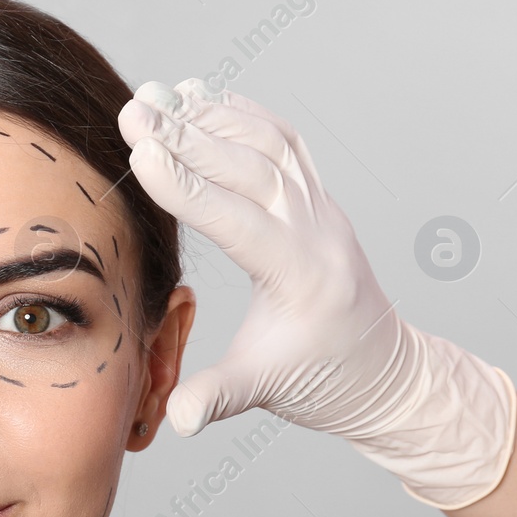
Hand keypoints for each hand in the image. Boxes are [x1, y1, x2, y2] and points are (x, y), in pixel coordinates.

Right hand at [115, 79, 516, 509]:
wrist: (383, 373)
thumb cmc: (323, 382)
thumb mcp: (264, 392)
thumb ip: (215, 399)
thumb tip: (176, 421)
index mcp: (303, 276)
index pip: (237, 219)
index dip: (186, 185)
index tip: (141, 151)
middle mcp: (319, 231)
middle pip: (250, 167)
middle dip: (188, 134)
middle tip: (133, 108)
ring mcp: (322, 210)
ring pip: (269, 145)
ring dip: (211, 117)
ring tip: (158, 95)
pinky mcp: (318, 201)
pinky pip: (285, 144)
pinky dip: (244, 116)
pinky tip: (205, 98)